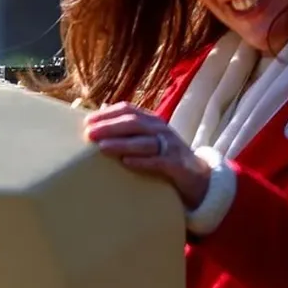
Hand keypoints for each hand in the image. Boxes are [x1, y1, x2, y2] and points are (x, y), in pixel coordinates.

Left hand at [83, 101, 211, 208]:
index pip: (128, 110)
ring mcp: (170, 146)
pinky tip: (126, 163)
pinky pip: (158, 161)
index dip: (107, 114)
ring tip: (102, 148)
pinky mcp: (177, 165)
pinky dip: (142, 161)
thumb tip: (99, 122)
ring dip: (122, 144)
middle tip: (89, 135)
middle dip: (110, 127)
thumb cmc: (166, 157)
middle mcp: (161, 130)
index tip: (87, 121)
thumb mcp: (148, 140)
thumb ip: (128, 132)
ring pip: (144, 142)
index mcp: (152, 121)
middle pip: (133, 123)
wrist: (200, 178)